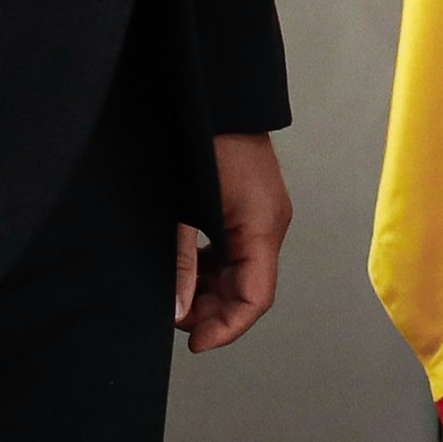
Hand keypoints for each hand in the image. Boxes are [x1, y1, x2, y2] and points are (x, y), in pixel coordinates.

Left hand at [176, 132, 290, 351]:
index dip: (226, 328)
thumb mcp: (184, 209)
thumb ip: (183, 261)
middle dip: (213, 312)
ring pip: (242, 272)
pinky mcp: (250, 208)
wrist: (217, 98)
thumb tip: (179, 309)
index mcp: (261, 226)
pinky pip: (237, 252)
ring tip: (176, 296)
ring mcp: (261, 216)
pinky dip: (214, 268)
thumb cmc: (202, 142)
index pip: (255, 298)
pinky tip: (187, 269)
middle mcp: (269, 225)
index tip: (195, 344)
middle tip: (173, 318)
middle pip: (249, 289)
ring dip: (212, 291)